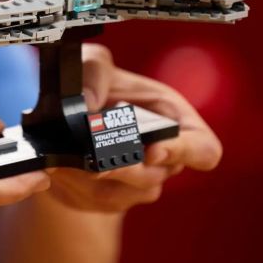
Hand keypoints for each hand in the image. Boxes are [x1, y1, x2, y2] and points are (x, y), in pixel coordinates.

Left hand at [46, 44, 222, 212]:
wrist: (58, 114)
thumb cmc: (90, 81)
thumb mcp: (90, 62)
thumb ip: (94, 72)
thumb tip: (90, 105)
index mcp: (174, 121)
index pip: (204, 150)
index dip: (184, 153)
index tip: (152, 149)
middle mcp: (162, 158)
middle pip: (155, 177)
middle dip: (123, 167)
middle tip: (96, 159)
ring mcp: (136, 184)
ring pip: (124, 193)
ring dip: (92, 175)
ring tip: (67, 154)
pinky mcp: (107, 198)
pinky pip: (94, 200)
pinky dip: (73, 182)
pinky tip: (59, 164)